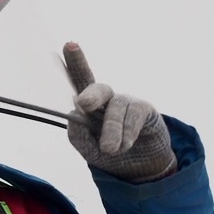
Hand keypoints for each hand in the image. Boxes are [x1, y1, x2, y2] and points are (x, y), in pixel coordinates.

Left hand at [62, 42, 176, 182]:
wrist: (138, 169)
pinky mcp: (145, 110)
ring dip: (112, 130)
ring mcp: (127, 102)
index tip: (68, 44)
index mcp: (89, 105)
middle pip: (98, 88)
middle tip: (84, 103)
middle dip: (91, 93)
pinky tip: (125, 144)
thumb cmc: (109, 153)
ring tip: (110, 149)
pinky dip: (128, 132)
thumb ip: (77, 135)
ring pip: (116, 108)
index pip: (79, 80)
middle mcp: (108, 99)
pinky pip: (134, 115)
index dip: (74, 62)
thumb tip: (74, 114)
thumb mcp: (88, 150)